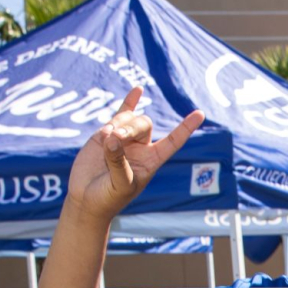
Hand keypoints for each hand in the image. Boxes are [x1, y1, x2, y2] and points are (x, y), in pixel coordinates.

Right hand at [65, 88, 204, 223]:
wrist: (87, 198)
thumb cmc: (109, 197)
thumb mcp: (119, 184)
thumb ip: (118, 162)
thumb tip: (113, 137)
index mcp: (151, 161)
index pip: (173, 142)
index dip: (185, 128)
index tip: (200, 113)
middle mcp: (141, 148)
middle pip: (145, 124)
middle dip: (131, 127)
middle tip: (116, 137)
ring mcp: (123, 139)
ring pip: (129, 118)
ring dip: (118, 124)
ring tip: (105, 137)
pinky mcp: (105, 134)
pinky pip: (121, 113)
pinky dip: (129, 101)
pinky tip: (138, 89)